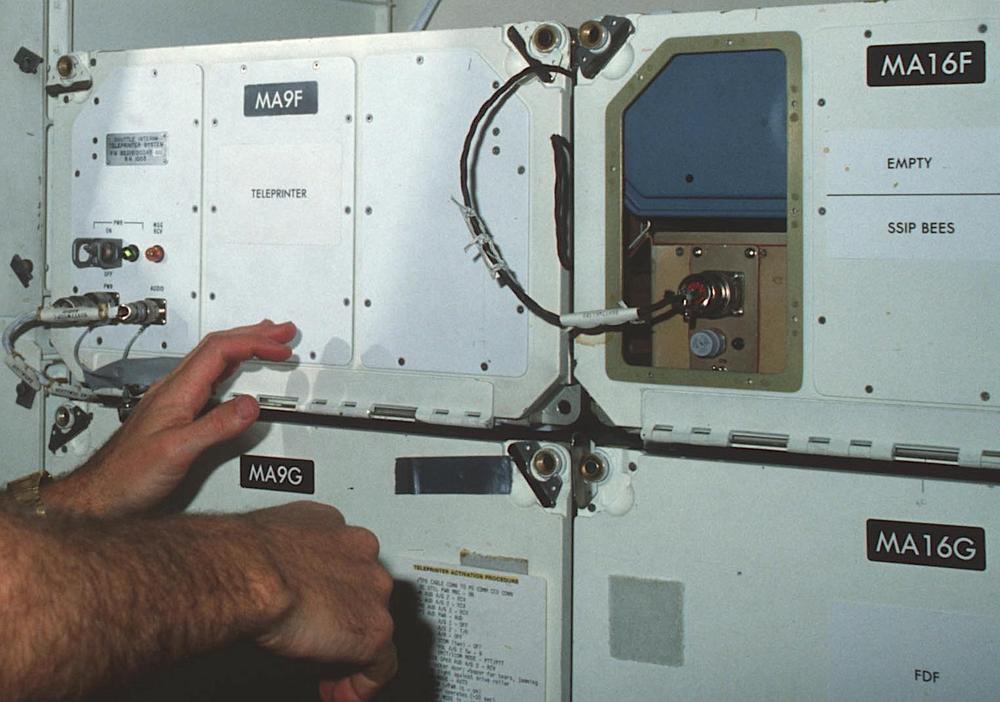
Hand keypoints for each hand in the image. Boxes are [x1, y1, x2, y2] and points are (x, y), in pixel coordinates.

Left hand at [44, 320, 296, 516]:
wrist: (103, 494)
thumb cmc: (129, 475)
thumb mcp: (177, 451)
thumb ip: (215, 427)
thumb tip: (250, 405)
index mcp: (176, 391)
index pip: (219, 351)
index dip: (253, 343)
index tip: (281, 347)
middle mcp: (174, 390)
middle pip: (217, 346)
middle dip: (254, 334)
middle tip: (283, 331)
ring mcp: (175, 399)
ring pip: (214, 358)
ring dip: (244, 345)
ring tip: (268, 340)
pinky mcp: (177, 413)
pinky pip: (210, 377)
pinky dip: (233, 365)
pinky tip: (240, 370)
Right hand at [252, 502, 396, 700]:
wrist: (249, 573)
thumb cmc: (242, 557)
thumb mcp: (267, 541)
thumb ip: (284, 554)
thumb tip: (271, 577)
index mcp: (333, 526)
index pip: (346, 561)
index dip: (333, 592)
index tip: (319, 611)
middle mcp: (360, 551)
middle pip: (365, 592)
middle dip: (345, 619)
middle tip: (321, 645)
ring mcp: (373, 590)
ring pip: (374, 624)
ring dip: (352, 650)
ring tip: (328, 674)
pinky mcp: (374, 629)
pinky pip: (382, 665)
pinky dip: (364, 684)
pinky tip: (346, 694)